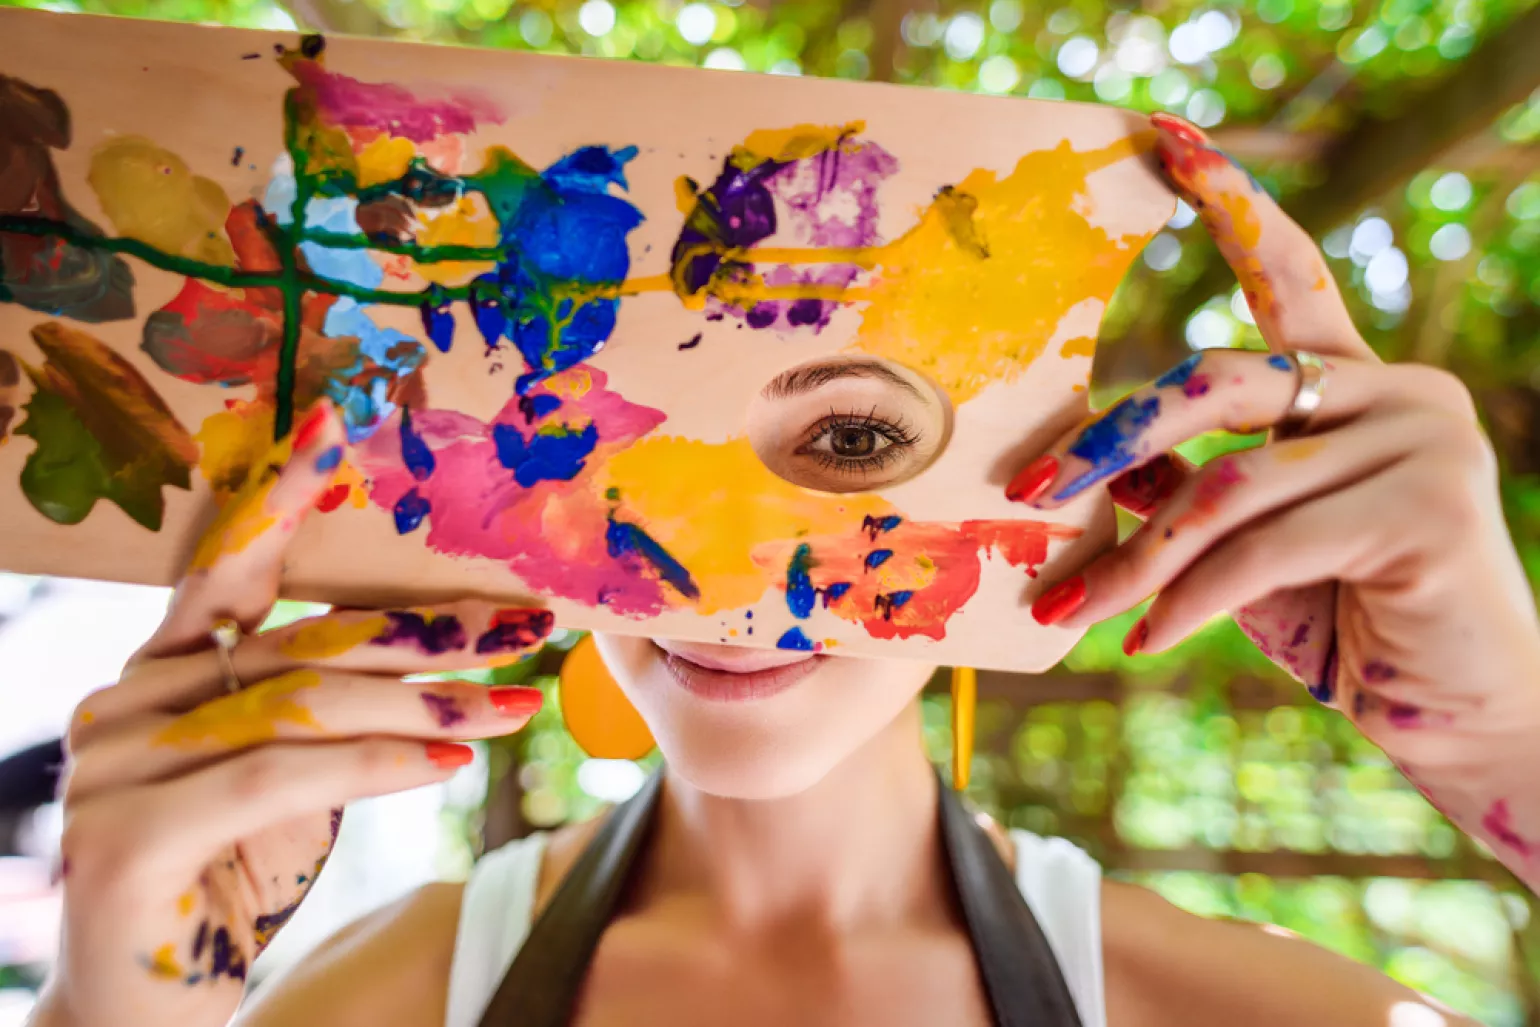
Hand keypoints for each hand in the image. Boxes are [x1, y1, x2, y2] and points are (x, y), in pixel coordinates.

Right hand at [35, 403, 553, 1026]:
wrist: (143, 1017)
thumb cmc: (226, 880)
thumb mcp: (285, 781)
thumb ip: (322, 713)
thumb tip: (438, 658)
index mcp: (161, 672)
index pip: (229, 570)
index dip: (285, 498)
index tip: (344, 428)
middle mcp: (128, 702)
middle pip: (305, 642)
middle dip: (428, 630)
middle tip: (526, 621)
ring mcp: (118, 767)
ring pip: (305, 705)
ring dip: (429, 703)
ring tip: (517, 705)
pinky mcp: (131, 836)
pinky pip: (282, 775)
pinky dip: (379, 764)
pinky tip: (453, 764)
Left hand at [1008, 113, 1539, 888]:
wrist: (1448, 709)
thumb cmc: (1339, 615)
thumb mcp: (1245, 546)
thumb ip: (1189, 490)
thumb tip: (1098, 468)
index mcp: (1351, 379)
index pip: (1289, 274)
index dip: (1232, 205)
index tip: (1169, 140)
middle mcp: (1395, 388)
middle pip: (1218, 380)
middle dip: (1111, 437)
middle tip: (1026, 493)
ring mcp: (1421, 439)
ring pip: (1228, 482)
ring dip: (1136, 560)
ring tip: (1069, 610)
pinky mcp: (1430, 507)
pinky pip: (1264, 547)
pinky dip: (1188, 599)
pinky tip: (1143, 641)